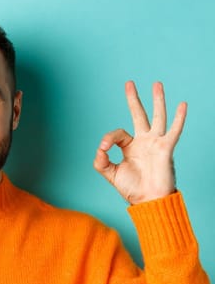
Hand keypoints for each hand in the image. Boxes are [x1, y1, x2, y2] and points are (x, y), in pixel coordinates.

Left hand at [93, 81, 186, 203]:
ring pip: (157, 117)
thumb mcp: (110, 173)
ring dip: (157, 100)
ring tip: (156, 84)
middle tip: (129, 83)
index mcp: (130, 147)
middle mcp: (143, 141)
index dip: (108, 139)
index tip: (103, 149)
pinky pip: (174, 131)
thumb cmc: (132, 188)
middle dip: (134, 99)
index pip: (117, 133)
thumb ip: (100, 161)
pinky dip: (179, 118)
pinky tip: (182, 104)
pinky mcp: (166, 148)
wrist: (148, 200)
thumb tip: (99, 149)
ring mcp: (155, 143)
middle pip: (139, 114)